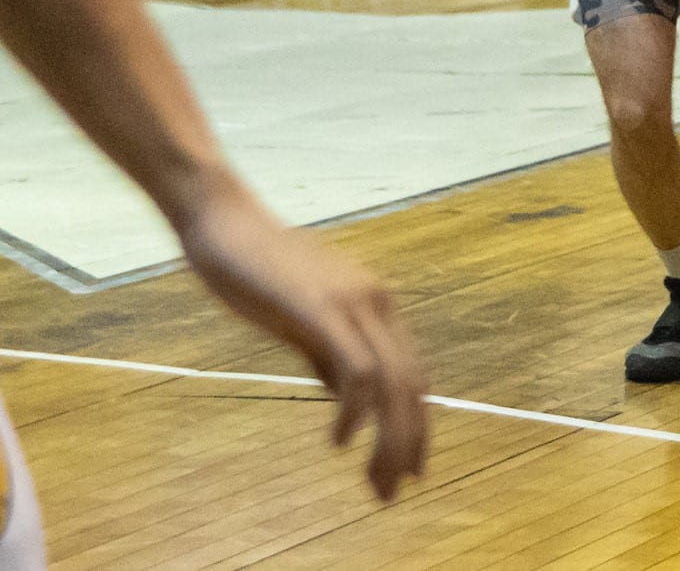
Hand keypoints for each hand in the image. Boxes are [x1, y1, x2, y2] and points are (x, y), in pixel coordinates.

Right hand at [174, 177, 427, 501]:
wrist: (225, 223)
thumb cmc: (259, 270)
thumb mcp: (305, 319)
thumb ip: (329, 355)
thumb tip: (349, 398)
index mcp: (377, 304)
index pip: (413, 374)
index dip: (416, 425)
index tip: (410, 468)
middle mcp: (377, 302)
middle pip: (411, 385)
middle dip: (408, 444)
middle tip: (392, 492)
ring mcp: (354, 302)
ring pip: (391, 382)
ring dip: (388, 439)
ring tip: (374, 481)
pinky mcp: (322, 308)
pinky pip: (357, 368)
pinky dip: (355, 411)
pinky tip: (340, 441)